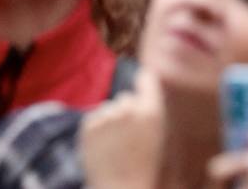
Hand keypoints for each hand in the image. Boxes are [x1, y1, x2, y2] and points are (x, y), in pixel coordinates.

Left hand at [80, 70, 164, 188]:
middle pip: (125, 98)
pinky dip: (97, 130)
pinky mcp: (88, 125)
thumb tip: (144, 80)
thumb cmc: (145, 169)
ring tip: (116, 147)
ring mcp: (106, 116)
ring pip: (109, 109)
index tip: (142, 82)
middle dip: (127, 111)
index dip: (144, 80)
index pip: (146, 77)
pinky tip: (105, 148)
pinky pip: (95, 118)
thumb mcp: (159, 137)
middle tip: (129, 136)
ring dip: (111, 121)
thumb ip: (152, 110)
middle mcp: (128, 109)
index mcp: (152, 112)